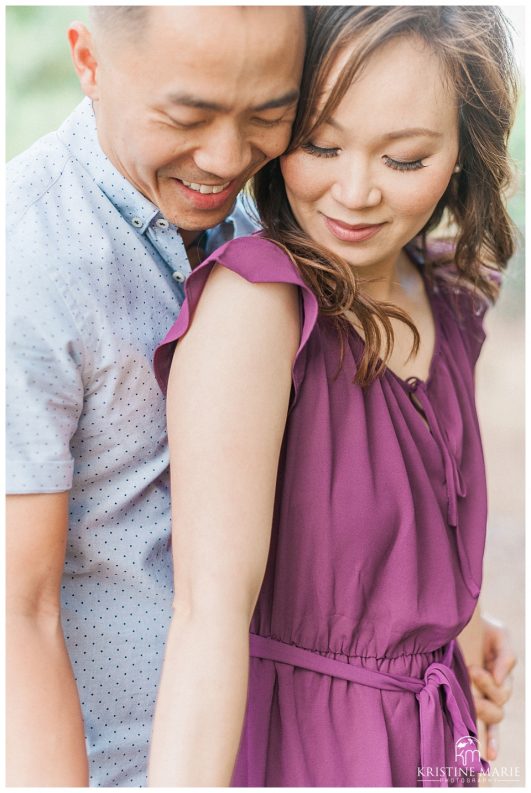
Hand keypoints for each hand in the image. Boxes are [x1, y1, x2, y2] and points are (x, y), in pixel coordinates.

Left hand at [467, 615, 515, 760]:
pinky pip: (488, 729)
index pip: (502, 688)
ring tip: (470, 701)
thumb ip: (506, 656)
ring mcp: (485, 699)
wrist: (462, 626)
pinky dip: (491, 742)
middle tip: (469, 676)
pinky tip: (490, 755)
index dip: (488, 681)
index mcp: (502, 674)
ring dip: (482, 711)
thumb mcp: (499, 635)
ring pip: (493, 717)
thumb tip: (501, 678)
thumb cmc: (482, 630)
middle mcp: (495, 690)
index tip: (472, 668)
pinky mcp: (474, 704)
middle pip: (499, 704)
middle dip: (484, 691)